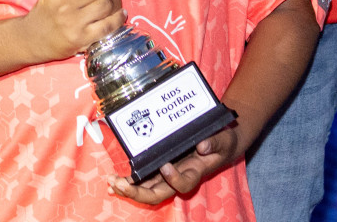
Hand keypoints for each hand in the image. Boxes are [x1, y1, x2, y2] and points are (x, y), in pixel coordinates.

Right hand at [18, 0, 125, 62]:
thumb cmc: (46, 14)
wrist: (32, 40)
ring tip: (112, 3)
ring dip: (115, 2)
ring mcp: (74, 23)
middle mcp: (64, 5)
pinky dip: (119, 18)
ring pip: (106, 5)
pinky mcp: (82, 39)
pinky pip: (108, 25)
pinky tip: (121, 14)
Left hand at [108, 128, 239, 204]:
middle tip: (119, 183)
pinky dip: (128, 182)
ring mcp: (167, 175)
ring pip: (146, 189)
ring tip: (111, 182)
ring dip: (128, 188)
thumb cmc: (222, 143)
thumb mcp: (225, 140)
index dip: (174, 179)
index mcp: (194, 173)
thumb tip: (202, 145)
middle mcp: (178, 177)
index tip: (166, 165)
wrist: (220, 143)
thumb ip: (216, 142)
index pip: (184, 184)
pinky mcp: (160, 167)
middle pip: (156, 194)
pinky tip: (113, 181)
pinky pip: (143, 179)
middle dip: (137, 192)